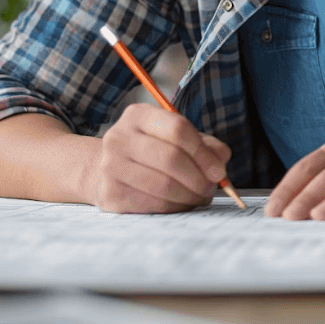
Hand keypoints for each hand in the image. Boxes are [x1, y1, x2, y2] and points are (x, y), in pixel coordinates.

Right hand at [88, 103, 230, 213]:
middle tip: (211, 189)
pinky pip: (153, 204)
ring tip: (199, 197)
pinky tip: (181, 204)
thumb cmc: (149, 152)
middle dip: (199, 178)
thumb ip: (204, 144)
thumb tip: (221, 160)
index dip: (203, 153)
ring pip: (163, 185)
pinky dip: (174, 208)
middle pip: (171, 158)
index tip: (219, 171)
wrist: (103, 171)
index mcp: (138, 115)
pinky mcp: (110, 194)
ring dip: (189, 196)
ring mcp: (110, 166)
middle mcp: (119, 137)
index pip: (178, 129)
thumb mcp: (174, 138)